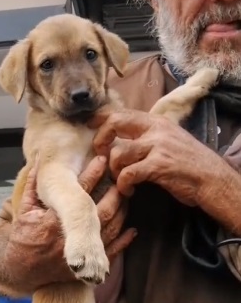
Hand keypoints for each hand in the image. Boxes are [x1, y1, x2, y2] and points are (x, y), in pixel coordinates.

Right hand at [8, 156, 135, 286]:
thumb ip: (32, 188)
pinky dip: (123, 240)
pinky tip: (131, 228)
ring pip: (110, 229)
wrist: (23, 271)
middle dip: (114, 193)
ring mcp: (81, 254)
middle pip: (101, 211)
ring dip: (121, 212)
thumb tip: (37, 162)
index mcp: (54, 221)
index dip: (93, 174)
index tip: (102, 160)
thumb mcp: (23, 212)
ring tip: (125, 198)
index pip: (79, 193)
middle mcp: (70, 238)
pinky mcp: (87, 266)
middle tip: (121, 179)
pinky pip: (112, 252)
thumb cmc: (23, 239)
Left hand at [91, 109, 222, 205]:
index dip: (101, 118)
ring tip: (120, 180)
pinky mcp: (158, 166)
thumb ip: (148, 136)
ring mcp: (157, 146)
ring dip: (113, 169)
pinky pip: (128, 173)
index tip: (89, 126)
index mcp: (156, 122)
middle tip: (99, 154)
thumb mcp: (169, 140)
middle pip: (115, 123)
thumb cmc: (189, 163)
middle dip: (100, 139)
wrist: (212, 179)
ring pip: (118, 152)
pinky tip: (128, 190)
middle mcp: (155, 129)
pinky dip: (123, 184)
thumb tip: (122, 138)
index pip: (122, 112)